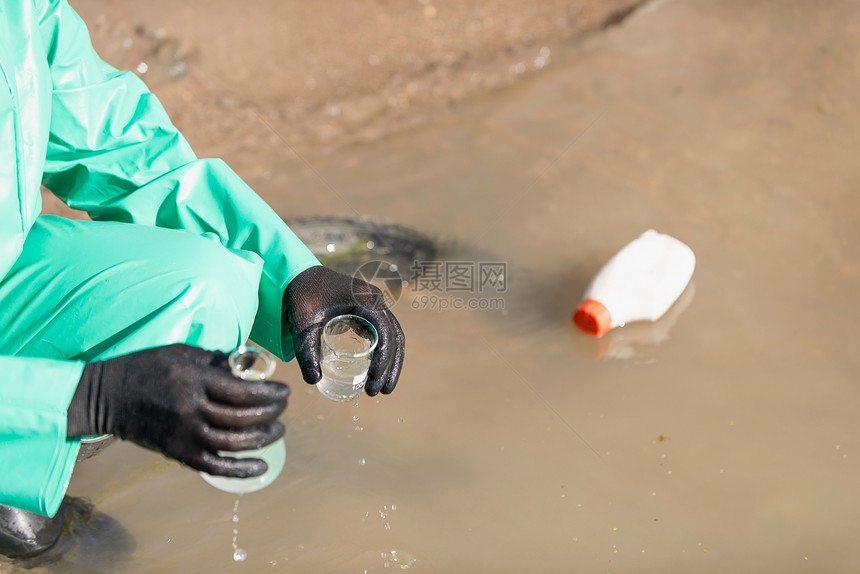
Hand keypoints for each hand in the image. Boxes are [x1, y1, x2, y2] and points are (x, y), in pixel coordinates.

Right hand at [67, 344, 287, 477]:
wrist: (107, 397)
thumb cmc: (147, 368)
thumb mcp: (181, 352)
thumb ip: (215, 360)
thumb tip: (247, 366)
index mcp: (195, 381)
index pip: (243, 391)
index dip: (270, 393)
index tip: (285, 391)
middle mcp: (191, 409)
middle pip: (243, 417)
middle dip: (271, 414)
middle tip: (283, 408)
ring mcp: (184, 434)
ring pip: (233, 443)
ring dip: (263, 439)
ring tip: (278, 430)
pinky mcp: (177, 452)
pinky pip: (214, 466)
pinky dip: (240, 470)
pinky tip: (262, 466)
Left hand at [283, 265, 404, 394]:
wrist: (297, 272)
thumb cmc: (301, 294)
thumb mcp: (302, 323)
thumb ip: (306, 351)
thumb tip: (313, 381)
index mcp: (365, 299)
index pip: (386, 331)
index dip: (384, 358)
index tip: (373, 380)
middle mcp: (375, 300)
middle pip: (395, 336)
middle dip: (391, 366)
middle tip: (379, 392)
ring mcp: (373, 304)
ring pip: (393, 335)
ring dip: (391, 362)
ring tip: (382, 389)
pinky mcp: (367, 310)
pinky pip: (383, 332)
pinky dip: (383, 352)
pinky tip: (375, 372)